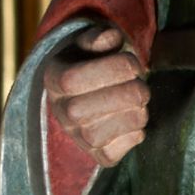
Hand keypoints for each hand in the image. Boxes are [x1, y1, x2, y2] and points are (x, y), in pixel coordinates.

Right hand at [51, 39, 148, 169]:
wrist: (90, 93)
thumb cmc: (95, 62)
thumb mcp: (92, 43)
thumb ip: (100, 38)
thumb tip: (110, 38)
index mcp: (54, 79)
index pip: (74, 80)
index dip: (112, 69)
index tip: (133, 63)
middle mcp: (60, 112)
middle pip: (93, 107)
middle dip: (131, 91)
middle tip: (140, 82)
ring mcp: (78, 137)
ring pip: (108, 131)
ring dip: (137, 112)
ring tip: (138, 100)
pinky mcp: (99, 157)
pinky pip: (118, 152)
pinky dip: (134, 134)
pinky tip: (131, 119)